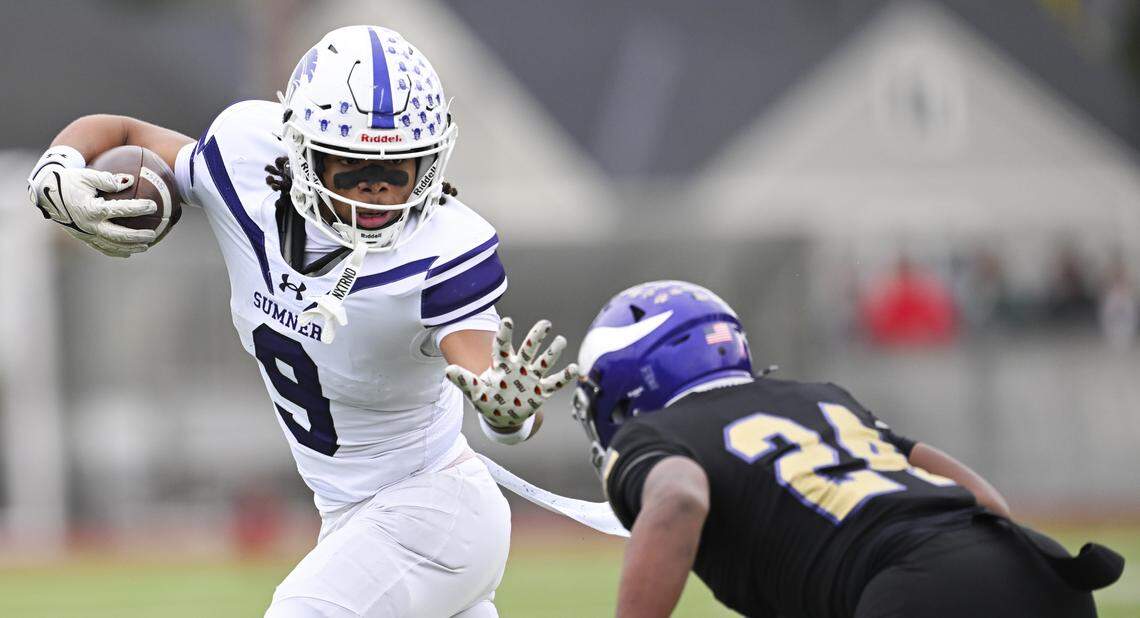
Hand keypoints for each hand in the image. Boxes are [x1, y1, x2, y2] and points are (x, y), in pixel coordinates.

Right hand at [27, 146, 156, 256]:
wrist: (46, 192)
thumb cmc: (68, 180)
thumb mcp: (87, 175)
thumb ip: (108, 179)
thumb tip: (129, 180)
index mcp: (91, 208)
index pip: (121, 210)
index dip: (138, 208)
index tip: (153, 206)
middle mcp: (88, 224)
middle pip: (119, 235)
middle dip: (137, 237)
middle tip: (152, 234)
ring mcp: (85, 233)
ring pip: (111, 245)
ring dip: (130, 247)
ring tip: (145, 247)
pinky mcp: (82, 237)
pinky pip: (101, 247)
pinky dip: (115, 251)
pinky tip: (127, 252)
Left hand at [445, 318, 579, 431]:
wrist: (502, 417)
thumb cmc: (488, 400)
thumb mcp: (475, 393)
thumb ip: (464, 381)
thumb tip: (448, 370)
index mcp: (501, 365)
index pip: (503, 346)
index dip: (505, 335)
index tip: (507, 321)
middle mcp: (519, 367)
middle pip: (529, 348)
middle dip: (536, 336)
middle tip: (545, 323)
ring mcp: (531, 378)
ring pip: (543, 362)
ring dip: (552, 352)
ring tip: (561, 340)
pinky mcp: (541, 391)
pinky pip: (554, 382)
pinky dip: (564, 376)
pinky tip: (574, 368)